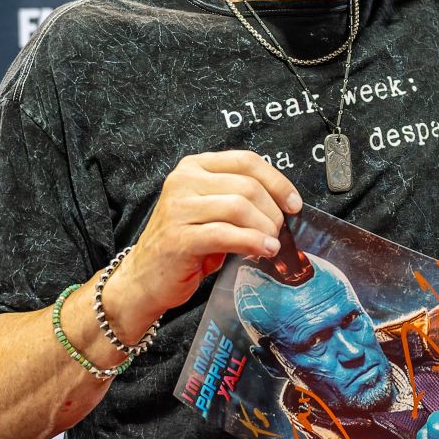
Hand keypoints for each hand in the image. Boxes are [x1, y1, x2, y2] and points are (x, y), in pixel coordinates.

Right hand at [111, 151, 302, 322]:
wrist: (145, 277)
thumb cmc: (184, 243)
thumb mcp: (212, 210)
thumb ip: (240, 198)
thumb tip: (284, 206)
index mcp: (195, 166)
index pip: (246, 161)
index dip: (277, 182)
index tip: (293, 204)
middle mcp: (183, 181)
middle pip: (247, 185)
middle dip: (272, 211)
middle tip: (279, 231)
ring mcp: (178, 208)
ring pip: (239, 207)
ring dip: (264, 228)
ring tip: (270, 243)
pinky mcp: (178, 238)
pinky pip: (226, 234)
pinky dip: (252, 242)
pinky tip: (264, 250)